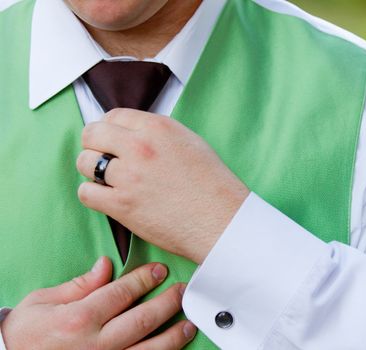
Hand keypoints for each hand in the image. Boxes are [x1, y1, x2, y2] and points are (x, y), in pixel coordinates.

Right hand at [0, 257, 196, 349]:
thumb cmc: (26, 335)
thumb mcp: (42, 302)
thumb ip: (80, 284)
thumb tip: (105, 265)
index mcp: (79, 319)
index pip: (122, 293)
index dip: (144, 279)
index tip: (158, 271)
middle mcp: (96, 344)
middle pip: (143, 320)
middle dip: (167, 303)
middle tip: (181, 291)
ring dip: (173, 336)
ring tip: (188, 324)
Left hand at [76, 108, 249, 263]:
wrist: (222, 220)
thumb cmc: (213, 185)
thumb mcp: (190, 142)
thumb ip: (157, 134)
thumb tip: (133, 135)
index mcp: (158, 128)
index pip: (113, 116)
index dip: (111, 129)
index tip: (113, 141)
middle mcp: (140, 147)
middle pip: (92, 135)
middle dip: (95, 145)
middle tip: (105, 158)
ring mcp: (129, 176)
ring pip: (85, 163)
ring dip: (93, 171)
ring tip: (109, 181)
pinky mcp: (122, 205)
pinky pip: (86, 192)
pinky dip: (93, 194)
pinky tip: (109, 198)